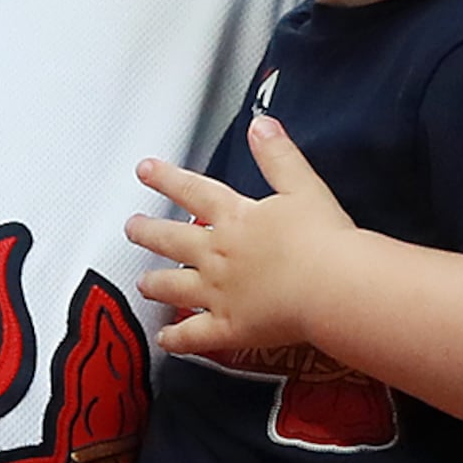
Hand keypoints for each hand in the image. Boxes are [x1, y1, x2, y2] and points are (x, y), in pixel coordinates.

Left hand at [126, 120, 360, 361]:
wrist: (331, 286)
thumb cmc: (322, 238)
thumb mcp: (303, 186)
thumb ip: (278, 156)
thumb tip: (260, 123)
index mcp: (235, 217)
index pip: (193, 191)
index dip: (166, 179)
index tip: (143, 170)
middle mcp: (218, 254)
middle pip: (173, 240)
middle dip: (148, 231)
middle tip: (131, 227)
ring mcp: (218, 292)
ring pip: (175, 286)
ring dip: (155, 283)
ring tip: (141, 282)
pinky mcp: (228, 327)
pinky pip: (193, 336)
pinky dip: (175, 339)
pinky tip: (163, 339)